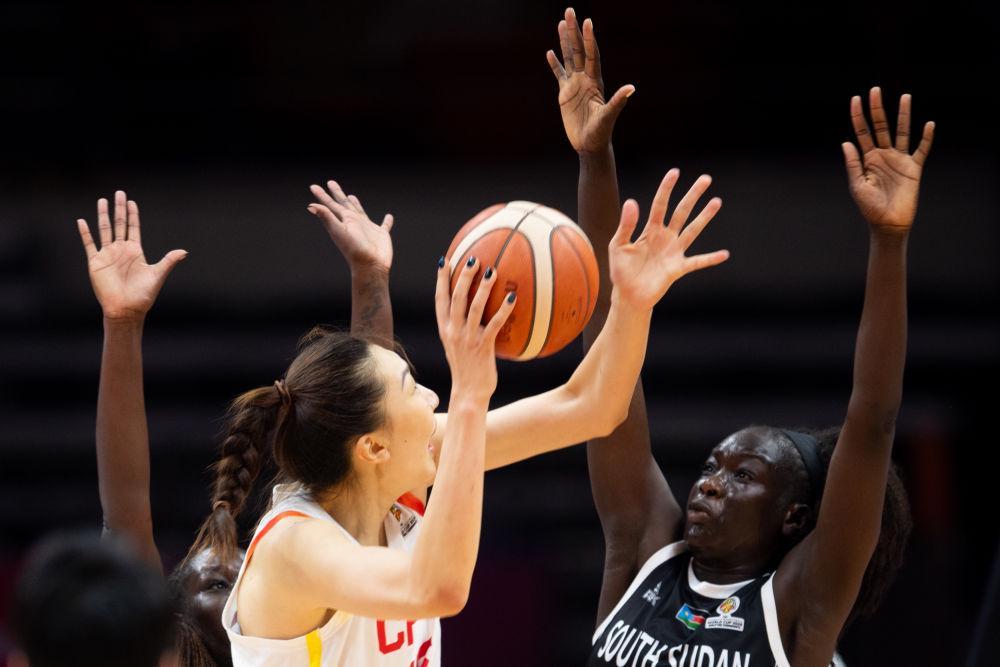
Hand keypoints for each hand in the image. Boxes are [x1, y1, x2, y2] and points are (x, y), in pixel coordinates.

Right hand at [76, 191, 186, 320]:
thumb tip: (184, 251)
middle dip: (119, 209)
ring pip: (104, 230)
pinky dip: (85, 233)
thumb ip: (169, 261)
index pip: (133, 228)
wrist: (126, 309)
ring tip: (102, 200)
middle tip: (119, 193)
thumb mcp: (157, 275)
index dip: (132, 215)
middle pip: (119, 224)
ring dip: (103, 215)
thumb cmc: (143, 295)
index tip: (131, 201)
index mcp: (135, 251)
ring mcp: (108, 255)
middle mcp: (121, 250)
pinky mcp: (96, 262)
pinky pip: (89, 244)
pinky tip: (82, 221)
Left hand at [308, 180, 393, 273]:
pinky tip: (389, 217)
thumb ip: (327, 217)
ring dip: (356, 204)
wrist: (371, 266)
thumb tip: (310, 206)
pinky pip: (384, 225)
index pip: (331, 205)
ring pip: (360, 212)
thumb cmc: (354, 250)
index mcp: (344, 221)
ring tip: (352, 196)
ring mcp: (368, 229)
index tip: (313, 186)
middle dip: (337, 194)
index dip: (322, 196)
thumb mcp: (339, 231)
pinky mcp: (381, 235)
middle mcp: (354, 223)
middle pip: (344, 204)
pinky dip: (387, 221)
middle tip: (331, 183)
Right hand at [434, 257, 515, 402]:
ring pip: (473, 307)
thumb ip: (461, 328)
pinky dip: (503, 310)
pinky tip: (513, 297)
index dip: (441, 279)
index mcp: (445, 329)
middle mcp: (453, 331)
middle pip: (456, 297)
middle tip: (473, 259)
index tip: (444, 260)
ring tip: (492, 271)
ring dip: (483, 288)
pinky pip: (494, 324)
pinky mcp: (483, 347)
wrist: (468, 393)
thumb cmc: (467, 369)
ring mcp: (467, 339)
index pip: (440, 299)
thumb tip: (474, 310)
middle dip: (463, 276)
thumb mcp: (458, 346)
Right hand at [546, 7, 633, 154]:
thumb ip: (618, 101)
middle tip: (569, 11)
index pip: (591, 55)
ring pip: (569, 58)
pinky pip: (559, 75)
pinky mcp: (565, 95)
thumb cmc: (601, 132)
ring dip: (564, 41)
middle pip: (578, 50)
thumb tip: (632, 88)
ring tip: (561, 23)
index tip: (587, 22)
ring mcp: (575, 86)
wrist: (590, 145)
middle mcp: (586, 80)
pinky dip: (555, 64)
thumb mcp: (609, 116)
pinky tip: (550, 52)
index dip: (588, 39)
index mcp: (595, 82)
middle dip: (574, 31)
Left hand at [609, 170, 728, 310]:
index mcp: (650, 230)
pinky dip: (710, 259)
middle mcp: (665, 237)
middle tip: (706, 179)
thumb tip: (631, 202)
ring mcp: (673, 252)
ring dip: (704, 217)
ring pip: (692, 230)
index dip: (666, 189)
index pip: (660, 205)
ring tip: (716, 202)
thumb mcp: (618, 246)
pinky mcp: (678, 268)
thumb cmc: (621, 270)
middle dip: (693, 195)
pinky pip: (697, 262)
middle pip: (681, 212)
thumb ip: (626, 225)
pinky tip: (724, 254)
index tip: (675, 172)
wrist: (628, 295)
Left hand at [843, 87, 933, 232]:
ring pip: (902, 132)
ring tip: (904, 97)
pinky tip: (929, 124)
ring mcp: (899, 160)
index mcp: (867, 158)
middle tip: (875, 90)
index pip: (862, 132)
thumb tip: (846, 142)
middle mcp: (883, 155)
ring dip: (903, 115)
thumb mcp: (857, 185)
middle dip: (877, 109)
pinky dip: (926, 138)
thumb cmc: (870, 207)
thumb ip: (853, 164)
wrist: (888, 223)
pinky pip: (922, 150)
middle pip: (880, 127)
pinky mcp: (914, 168)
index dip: (858, 116)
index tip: (856, 99)